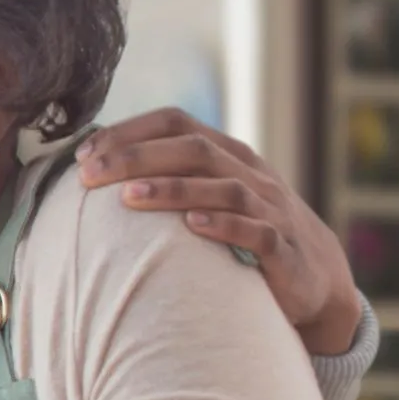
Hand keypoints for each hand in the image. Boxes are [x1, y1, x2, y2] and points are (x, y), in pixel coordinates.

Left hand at [79, 109, 362, 356]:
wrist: (314, 276)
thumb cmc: (244, 235)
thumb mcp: (211, 198)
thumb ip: (168, 179)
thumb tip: (98, 173)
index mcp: (227, 154)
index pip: (176, 123)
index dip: (130, 131)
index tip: (84, 154)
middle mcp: (249, 174)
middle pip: (193, 150)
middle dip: (137, 157)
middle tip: (89, 175)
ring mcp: (269, 209)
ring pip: (223, 188)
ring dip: (173, 190)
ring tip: (127, 197)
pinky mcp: (281, 247)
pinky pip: (255, 231)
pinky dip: (224, 226)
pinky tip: (191, 227)